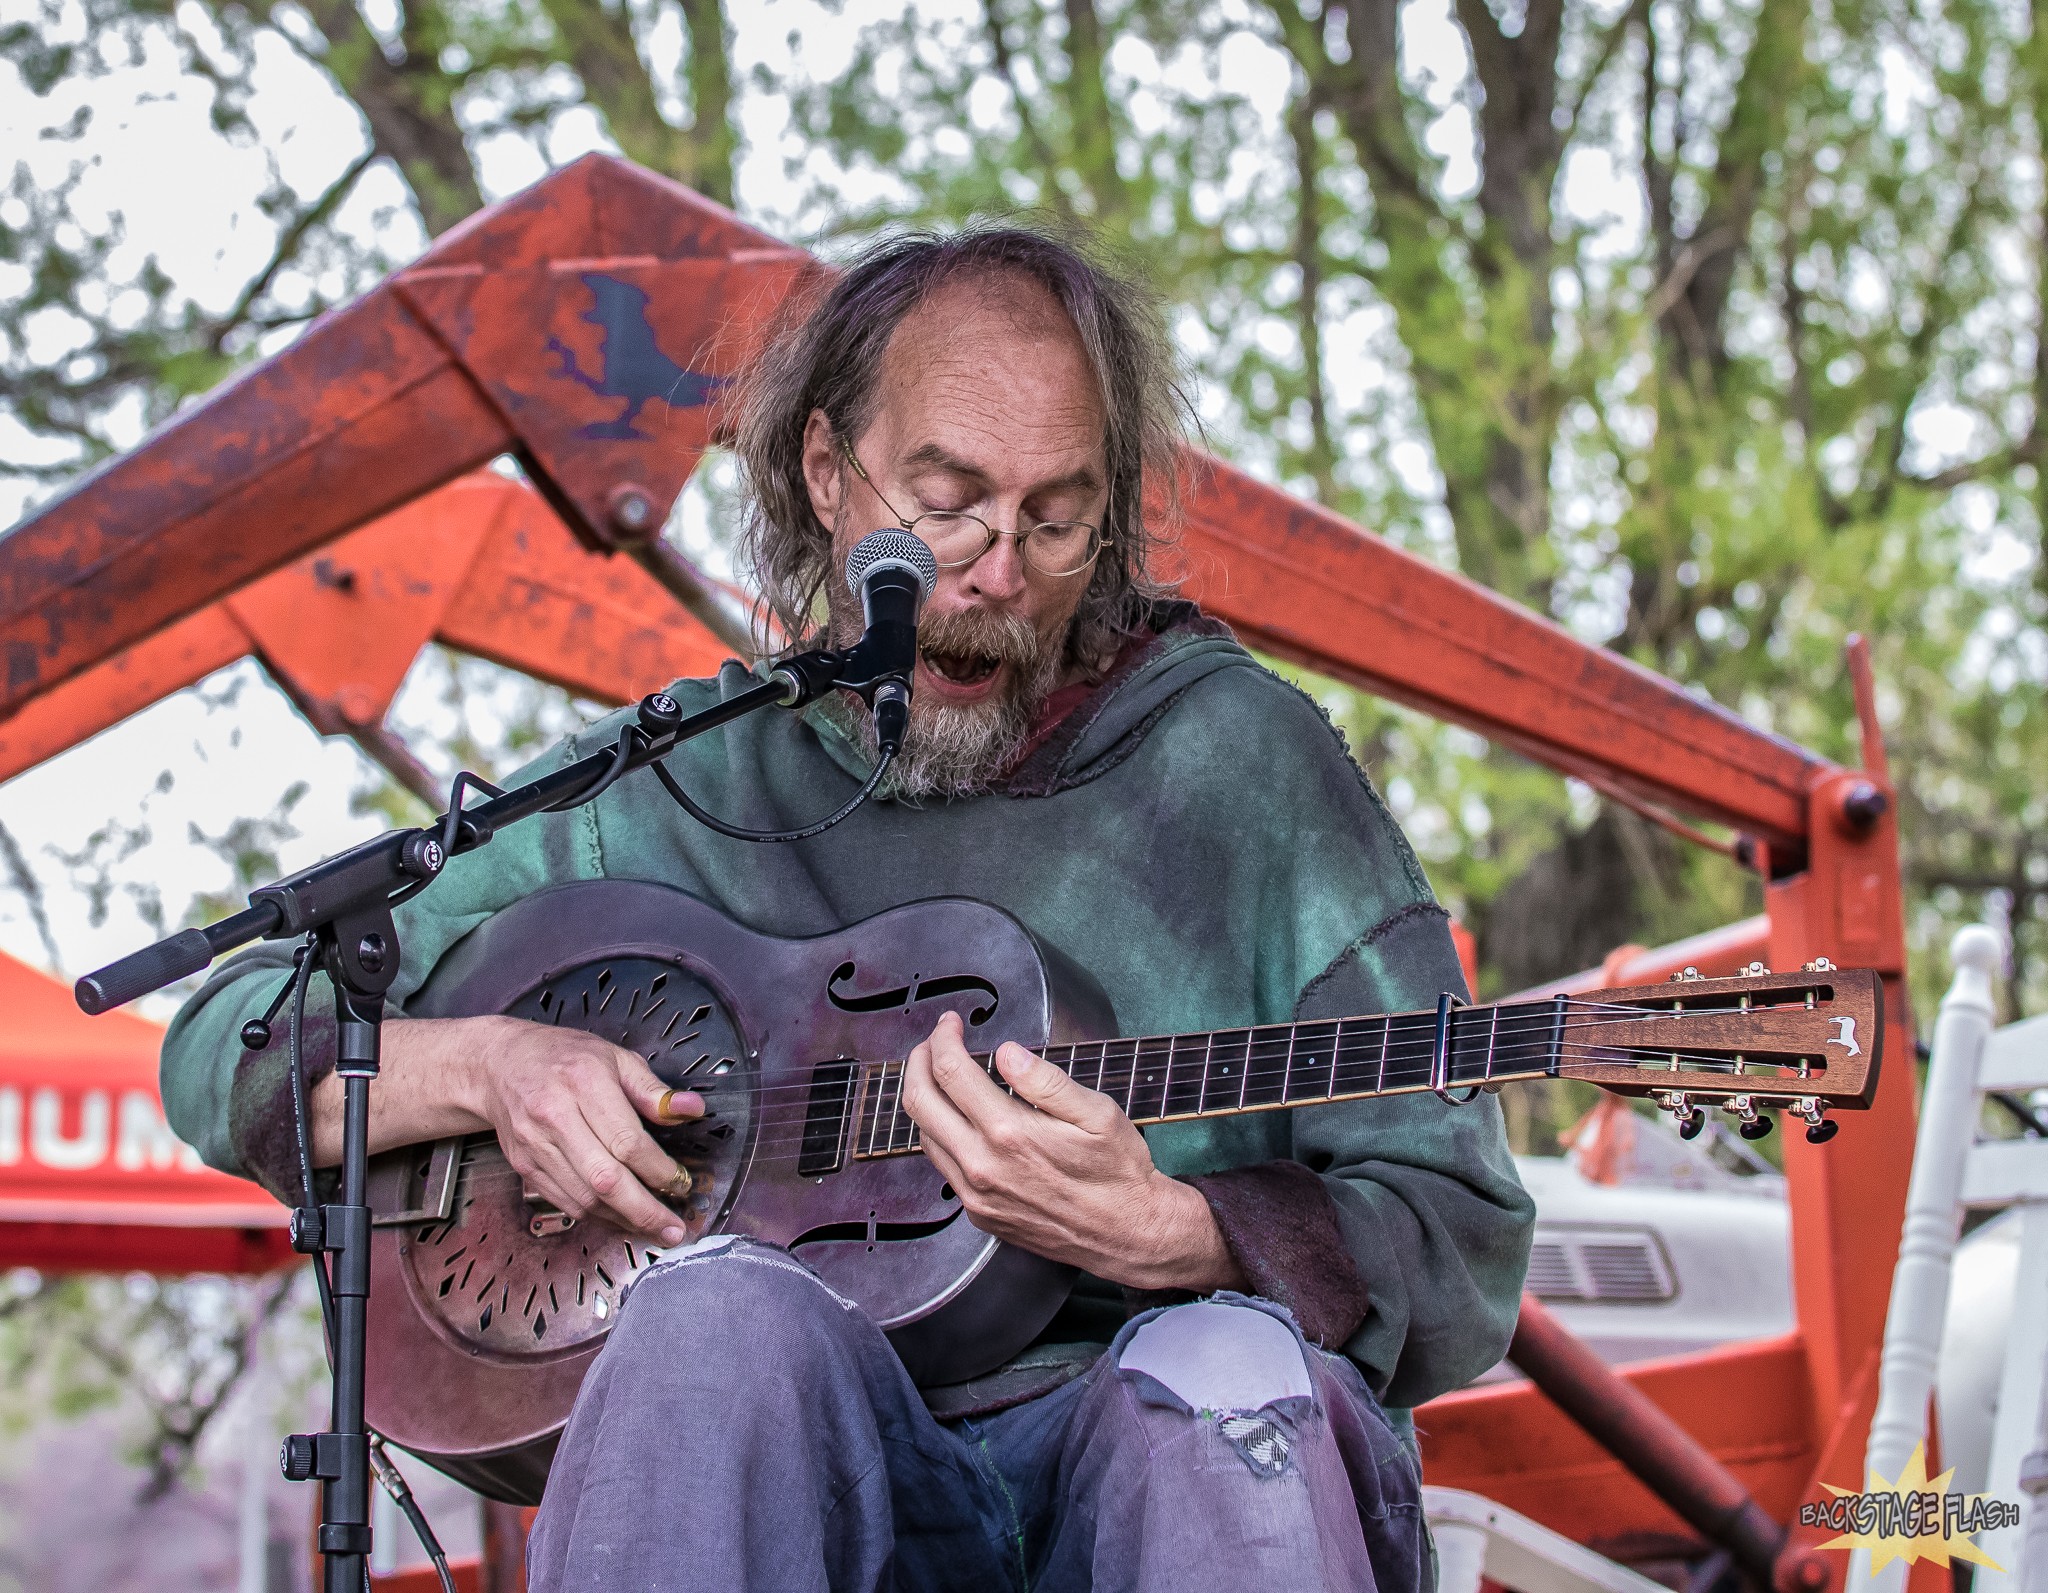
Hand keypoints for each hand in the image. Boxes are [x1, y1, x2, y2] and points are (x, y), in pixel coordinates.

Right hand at [460, 1016, 703, 1245]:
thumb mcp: (616, 1058)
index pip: (627, 1141)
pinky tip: (620, 1218)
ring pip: (583, 1198)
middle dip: (644, 1210)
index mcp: (584, 1082)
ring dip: (622, 1220)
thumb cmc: (563, 1057)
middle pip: (605, 1178)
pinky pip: (565, 1202)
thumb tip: (691, 1109)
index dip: (659, 1170)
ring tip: (653, 1227)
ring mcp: (535, 1145)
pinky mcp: (525, 1166)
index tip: (681, 1183)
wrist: (501, 1064)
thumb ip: (654, 1090)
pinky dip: (596, 1217)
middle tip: (673, 1228)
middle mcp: (555, 1115)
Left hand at [900, 1012, 1243, 1291]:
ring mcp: (976, 1194)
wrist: (1126, 1233)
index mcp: (1010, 1133)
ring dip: (924, 1097)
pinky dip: (939, 1132)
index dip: (943, 1038)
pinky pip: (941, 1165)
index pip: (951, 1071)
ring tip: (941, 1074)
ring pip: (923, 1134)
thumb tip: (1006, 1052)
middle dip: (919, 1061)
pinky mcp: (978, 1212)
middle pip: (920, 1101)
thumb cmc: (1118, 1173)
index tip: (951, 1023)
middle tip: (933, 1042)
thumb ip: (1046, 1080)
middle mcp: (983, 1166)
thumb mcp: (1097, 1113)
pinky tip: (957, 1118)